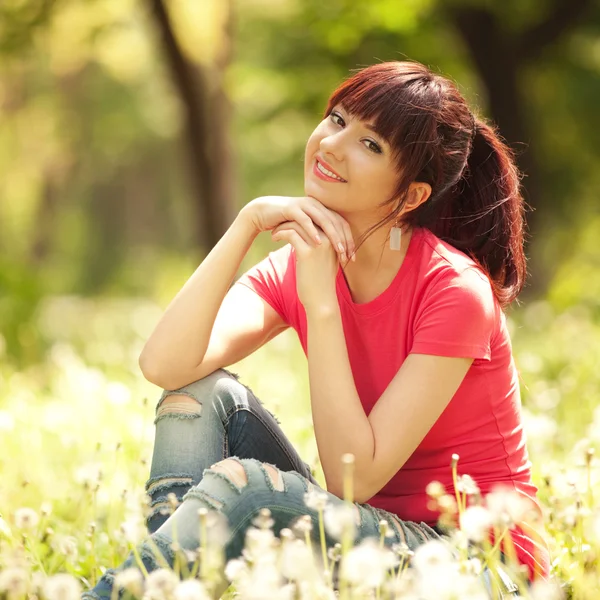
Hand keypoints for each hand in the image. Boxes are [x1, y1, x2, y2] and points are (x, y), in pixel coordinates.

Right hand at [241, 195, 355, 261]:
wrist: (263, 213)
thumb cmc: (285, 224)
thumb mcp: (305, 231)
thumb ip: (318, 236)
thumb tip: (332, 251)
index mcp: (322, 209)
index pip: (341, 224)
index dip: (349, 240)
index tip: (352, 258)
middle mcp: (316, 205)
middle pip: (336, 222)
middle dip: (344, 240)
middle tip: (348, 256)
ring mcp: (304, 205)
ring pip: (324, 220)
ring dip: (333, 235)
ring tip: (339, 250)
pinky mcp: (292, 208)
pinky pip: (305, 220)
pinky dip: (313, 231)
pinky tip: (318, 243)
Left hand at [271, 221, 340, 313]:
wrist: (322, 301)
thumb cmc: (321, 282)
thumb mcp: (324, 260)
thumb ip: (319, 245)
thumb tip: (306, 235)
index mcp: (335, 239)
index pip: (317, 218)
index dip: (302, 218)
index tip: (290, 221)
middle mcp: (330, 239)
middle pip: (308, 218)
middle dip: (292, 218)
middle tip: (279, 222)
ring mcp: (319, 245)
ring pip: (298, 224)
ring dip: (283, 226)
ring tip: (274, 232)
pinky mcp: (307, 253)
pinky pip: (291, 234)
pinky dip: (280, 234)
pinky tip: (274, 238)